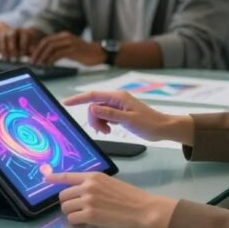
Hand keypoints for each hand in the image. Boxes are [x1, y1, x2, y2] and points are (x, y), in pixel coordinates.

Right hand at [0, 27, 43, 60]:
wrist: (13, 38)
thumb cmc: (24, 45)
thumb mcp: (30, 46)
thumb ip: (32, 50)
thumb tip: (35, 55)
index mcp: (23, 32)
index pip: (23, 37)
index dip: (23, 46)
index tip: (23, 55)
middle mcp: (13, 31)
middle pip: (12, 37)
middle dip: (13, 48)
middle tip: (14, 59)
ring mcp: (4, 33)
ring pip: (3, 39)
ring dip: (4, 49)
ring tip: (6, 60)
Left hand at [29, 32, 103, 65]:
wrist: (99, 53)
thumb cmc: (84, 54)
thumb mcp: (69, 50)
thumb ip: (58, 51)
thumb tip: (44, 57)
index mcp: (63, 36)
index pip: (46, 40)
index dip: (37, 49)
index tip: (32, 57)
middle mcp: (65, 37)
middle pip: (46, 42)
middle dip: (37, 52)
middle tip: (32, 62)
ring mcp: (70, 42)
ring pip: (51, 47)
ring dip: (43, 56)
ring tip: (38, 64)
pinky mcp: (74, 49)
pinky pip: (59, 53)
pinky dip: (51, 59)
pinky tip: (48, 65)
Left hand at [45, 171, 177, 227]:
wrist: (143, 208)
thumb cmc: (130, 196)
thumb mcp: (109, 182)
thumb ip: (93, 184)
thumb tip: (79, 190)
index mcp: (93, 176)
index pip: (67, 176)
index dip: (54, 178)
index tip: (45, 178)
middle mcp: (87, 186)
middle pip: (63, 195)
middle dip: (67, 202)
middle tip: (76, 207)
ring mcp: (88, 201)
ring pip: (65, 208)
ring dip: (71, 213)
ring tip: (83, 215)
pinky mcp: (90, 215)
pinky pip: (72, 219)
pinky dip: (76, 222)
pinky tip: (85, 222)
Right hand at [64, 90, 189, 142]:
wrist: (162, 128)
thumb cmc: (148, 123)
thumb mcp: (128, 120)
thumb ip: (110, 114)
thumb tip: (92, 108)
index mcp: (117, 97)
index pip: (93, 95)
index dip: (78, 99)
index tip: (66, 103)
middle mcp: (116, 99)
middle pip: (94, 105)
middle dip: (94, 118)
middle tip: (102, 131)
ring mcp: (117, 106)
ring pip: (99, 112)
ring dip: (99, 123)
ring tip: (107, 132)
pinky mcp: (119, 113)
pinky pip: (105, 116)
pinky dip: (104, 124)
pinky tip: (109, 130)